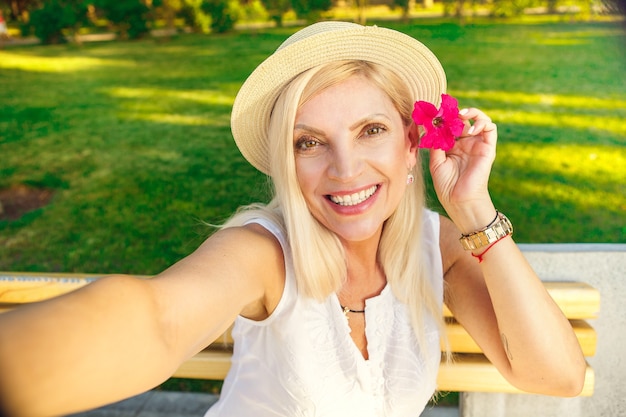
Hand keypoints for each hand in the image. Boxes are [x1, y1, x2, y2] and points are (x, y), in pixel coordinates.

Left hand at [428, 107, 497, 231]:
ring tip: (461, 116)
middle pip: (464, 120)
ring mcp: (477, 145)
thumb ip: (436, 144)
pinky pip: (490, 128)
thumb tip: (432, 127)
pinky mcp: (488, 148)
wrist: (459, 200)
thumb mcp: (436, 162)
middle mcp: (466, 143)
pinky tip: (470, 129)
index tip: (435, 114)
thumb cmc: (446, 185)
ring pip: (479, 119)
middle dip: (455, 114)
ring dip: (471, 113)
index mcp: (453, 146)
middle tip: (446, 113)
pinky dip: (482, 122)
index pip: (451, 125)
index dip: (444, 118)